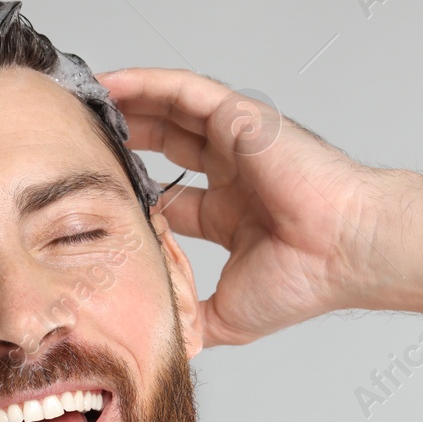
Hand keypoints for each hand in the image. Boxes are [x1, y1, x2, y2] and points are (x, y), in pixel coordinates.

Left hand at [97, 67, 377, 346]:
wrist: (344, 252)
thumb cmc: (306, 281)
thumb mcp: (227, 316)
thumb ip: (189, 318)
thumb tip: (155, 339)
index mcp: (234, 214)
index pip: (170, 196)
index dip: (132, 194)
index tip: (91, 196)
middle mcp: (235, 173)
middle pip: (165, 144)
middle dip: (122, 140)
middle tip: (77, 139)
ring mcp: (239, 142)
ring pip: (170, 110)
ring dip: (126, 104)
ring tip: (82, 102)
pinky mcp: (241, 118)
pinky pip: (183, 90)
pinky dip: (145, 83)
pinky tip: (109, 83)